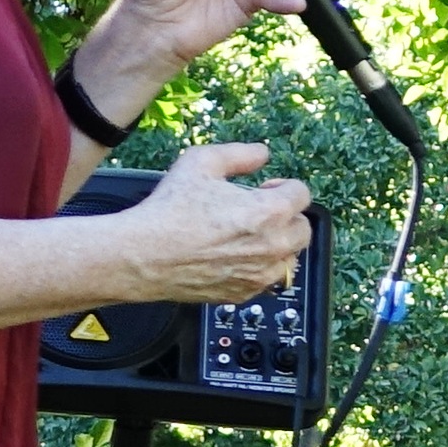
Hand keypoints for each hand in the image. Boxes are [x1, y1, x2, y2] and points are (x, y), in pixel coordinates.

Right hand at [106, 142, 312, 303]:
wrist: (144, 255)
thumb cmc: (169, 211)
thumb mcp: (201, 162)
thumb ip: (239, 154)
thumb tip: (261, 153)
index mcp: (270, 212)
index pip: (302, 195)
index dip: (285, 186)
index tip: (267, 188)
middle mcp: (273, 246)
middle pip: (303, 229)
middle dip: (286, 216)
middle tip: (259, 210)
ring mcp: (260, 274)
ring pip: (289, 257)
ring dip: (276, 243)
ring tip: (246, 234)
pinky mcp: (245, 293)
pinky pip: (267, 279)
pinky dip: (258, 267)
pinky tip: (232, 255)